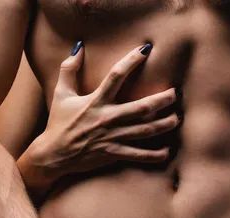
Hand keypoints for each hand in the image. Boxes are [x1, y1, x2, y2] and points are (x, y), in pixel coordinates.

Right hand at [17, 42, 180, 194]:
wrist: (53, 154)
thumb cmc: (57, 123)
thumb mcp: (60, 94)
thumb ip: (68, 70)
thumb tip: (78, 49)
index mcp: (95, 101)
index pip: (115, 76)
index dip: (131, 61)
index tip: (145, 50)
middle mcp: (106, 118)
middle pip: (142, 107)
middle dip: (163, 100)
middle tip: (174, 94)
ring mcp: (111, 137)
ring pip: (146, 130)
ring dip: (165, 124)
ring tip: (176, 119)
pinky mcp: (112, 153)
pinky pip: (138, 155)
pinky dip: (154, 155)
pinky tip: (166, 151)